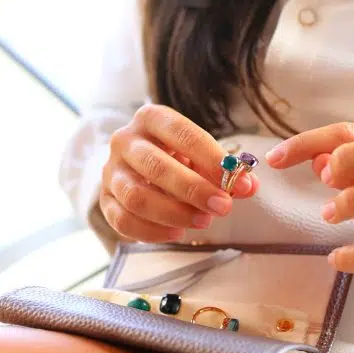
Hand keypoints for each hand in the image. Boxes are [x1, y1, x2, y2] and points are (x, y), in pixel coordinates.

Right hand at [100, 104, 258, 242]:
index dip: (213, 159)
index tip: (240, 183)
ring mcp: (111, 171)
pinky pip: (123, 221)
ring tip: (204, 222)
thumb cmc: (177, 156)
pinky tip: (177, 234)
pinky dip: (153, 232)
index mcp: (152, 118)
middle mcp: (125, 141)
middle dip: (194, 190)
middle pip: (157, 166)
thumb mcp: (201, 155)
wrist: (136, 164)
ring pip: (136, 197)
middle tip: (224, 207)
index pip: (183, 135)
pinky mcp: (104, 200)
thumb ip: (225, 170)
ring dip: (174, 214)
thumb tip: (249, 186)